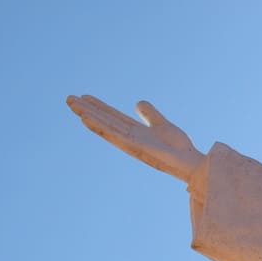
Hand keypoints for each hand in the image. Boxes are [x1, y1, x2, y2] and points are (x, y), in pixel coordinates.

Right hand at [66, 95, 204, 181]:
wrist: (192, 163)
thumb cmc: (180, 148)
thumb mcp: (162, 125)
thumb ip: (150, 115)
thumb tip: (137, 102)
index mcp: (136, 132)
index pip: (114, 117)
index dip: (99, 107)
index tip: (84, 97)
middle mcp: (130, 138)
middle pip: (105, 121)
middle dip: (88, 110)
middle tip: (68, 98)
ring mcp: (131, 143)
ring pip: (105, 127)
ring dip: (89, 116)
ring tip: (73, 105)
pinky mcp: (135, 148)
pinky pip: (114, 136)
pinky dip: (100, 127)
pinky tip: (86, 119)